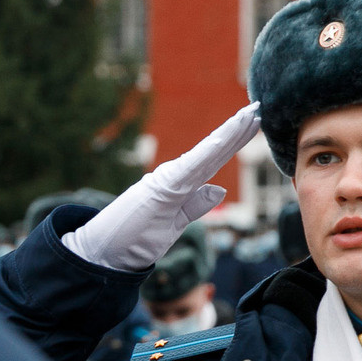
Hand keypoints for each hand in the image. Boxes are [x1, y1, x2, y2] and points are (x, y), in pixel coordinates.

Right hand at [63, 103, 264, 271]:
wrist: (102, 253)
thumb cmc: (132, 240)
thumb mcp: (172, 224)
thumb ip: (194, 206)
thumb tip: (220, 190)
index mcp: (178, 184)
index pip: (213, 159)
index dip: (234, 140)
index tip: (254, 122)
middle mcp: (173, 176)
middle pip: (212, 150)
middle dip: (237, 130)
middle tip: (259, 107)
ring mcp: (166, 180)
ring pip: (205, 154)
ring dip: (228, 135)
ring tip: (249, 115)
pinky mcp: (161, 190)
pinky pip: (190, 169)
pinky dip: (208, 153)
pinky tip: (223, 139)